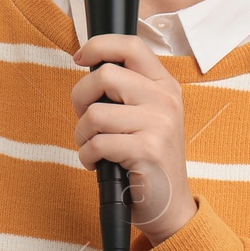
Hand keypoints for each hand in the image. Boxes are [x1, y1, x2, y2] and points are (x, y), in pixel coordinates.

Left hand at [69, 34, 198, 244]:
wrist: (169, 205)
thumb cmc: (146, 160)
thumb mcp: (145, 116)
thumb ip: (125, 90)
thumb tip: (87, 65)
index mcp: (165, 85)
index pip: (131, 45)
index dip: (99, 45)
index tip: (79, 57)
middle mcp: (166, 100)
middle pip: (104, 75)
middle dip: (81, 98)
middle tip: (86, 120)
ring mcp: (159, 124)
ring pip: (95, 113)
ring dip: (82, 134)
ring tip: (93, 147)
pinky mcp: (147, 150)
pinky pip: (97, 143)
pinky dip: (87, 155)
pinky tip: (97, 163)